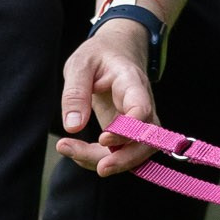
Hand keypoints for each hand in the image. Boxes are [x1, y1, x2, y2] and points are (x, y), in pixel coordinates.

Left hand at [55, 21, 156, 175]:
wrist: (116, 51)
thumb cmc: (99, 55)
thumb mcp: (80, 64)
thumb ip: (75, 93)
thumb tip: (73, 127)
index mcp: (131, 83)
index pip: (142, 110)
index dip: (128, 130)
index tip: (103, 139)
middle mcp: (142, 104)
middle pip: (147, 139)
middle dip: (126, 159)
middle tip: (99, 168)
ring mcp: (139, 121)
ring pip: (137, 151)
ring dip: (111, 161)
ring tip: (72, 152)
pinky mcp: (129, 132)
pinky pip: (123, 152)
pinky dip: (101, 158)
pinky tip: (76, 151)